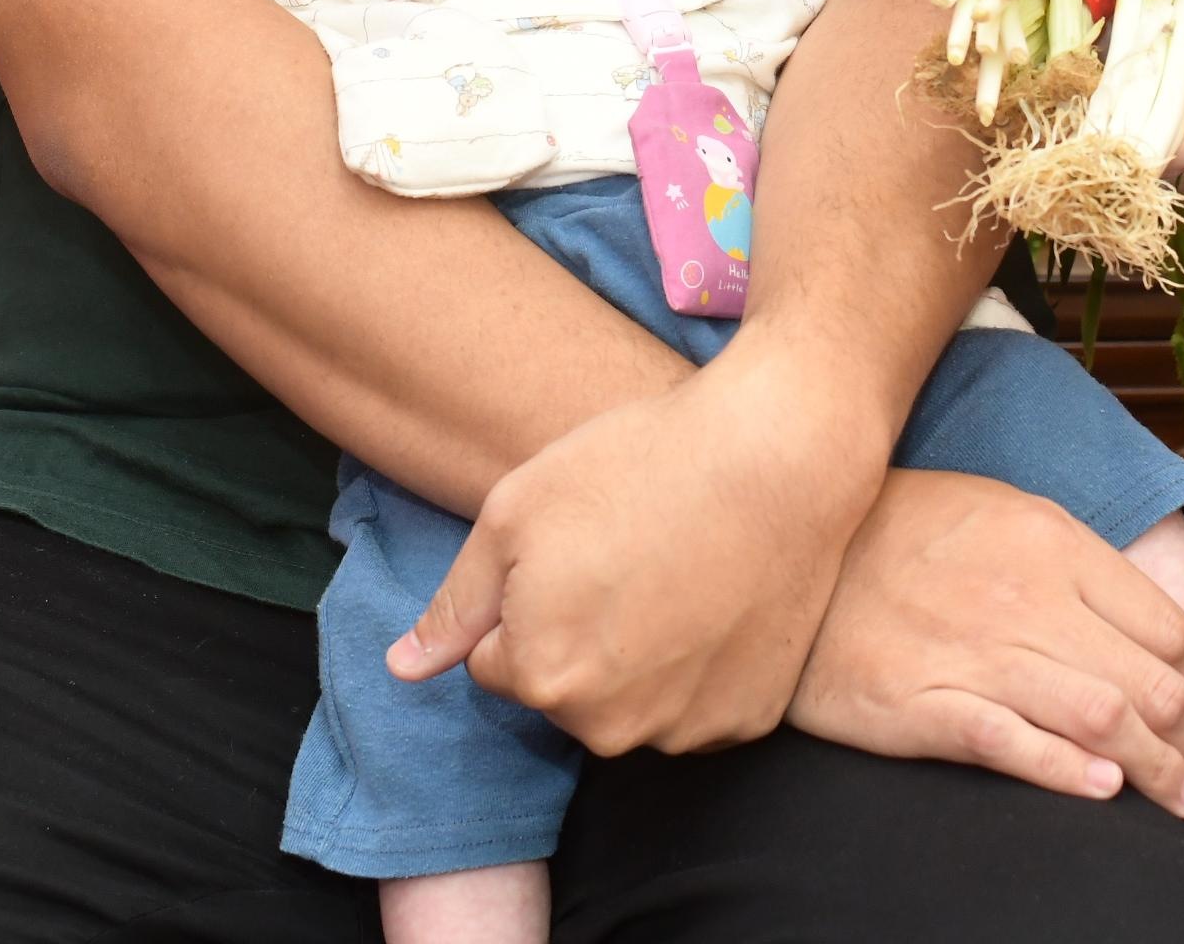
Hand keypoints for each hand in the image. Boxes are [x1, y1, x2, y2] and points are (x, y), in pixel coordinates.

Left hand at [388, 358, 879, 756]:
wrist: (779, 454)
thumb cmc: (639, 466)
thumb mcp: (515, 512)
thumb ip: (456, 604)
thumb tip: (404, 670)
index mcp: (541, 675)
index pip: (495, 662)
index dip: (526, 600)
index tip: (574, 550)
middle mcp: (610, 726)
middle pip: (562, 691)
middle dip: (577, 637)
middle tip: (623, 556)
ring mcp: (686, 729)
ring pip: (628, 704)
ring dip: (637, 658)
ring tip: (672, 572)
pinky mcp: (747, 719)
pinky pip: (695, 707)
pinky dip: (698, 667)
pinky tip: (715, 599)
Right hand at [788, 469, 1183, 812]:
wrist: (794, 546)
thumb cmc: (905, 531)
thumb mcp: (1001, 513)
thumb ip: (1072, 564)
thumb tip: (1143, 627)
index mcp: (1052, 543)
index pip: (1165, 628)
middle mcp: (1025, 596)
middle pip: (1149, 684)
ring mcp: (973, 651)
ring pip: (1101, 721)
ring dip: (1156, 772)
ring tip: (1174, 800)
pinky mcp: (919, 703)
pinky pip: (1013, 744)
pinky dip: (1068, 773)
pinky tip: (1101, 791)